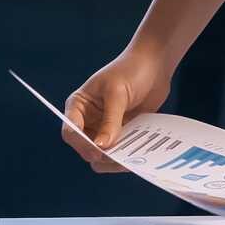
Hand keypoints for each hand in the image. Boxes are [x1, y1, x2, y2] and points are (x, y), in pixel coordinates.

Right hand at [62, 47, 173, 171]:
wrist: (154, 64)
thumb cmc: (130, 70)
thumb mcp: (117, 94)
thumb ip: (110, 121)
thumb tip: (102, 147)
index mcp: (79, 106)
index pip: (71, 132)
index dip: (82, 144)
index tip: (99, 151)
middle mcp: (89, 120)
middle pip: (86, 148)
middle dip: (100, 155)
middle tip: (120, 159)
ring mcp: (106, 128)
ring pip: (103, 155)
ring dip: (115, 160)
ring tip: (132, 160)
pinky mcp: (123, 133)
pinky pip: (121, 152)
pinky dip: (128, 157)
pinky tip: (140, 156)